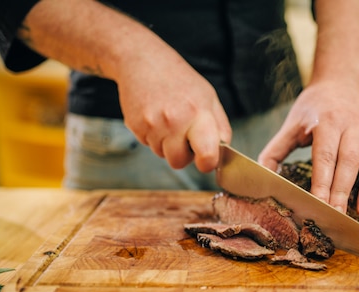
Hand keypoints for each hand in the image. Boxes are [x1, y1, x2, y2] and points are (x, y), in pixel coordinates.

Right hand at [116, 43, 231, 172]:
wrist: (143, 61)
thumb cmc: (180, 80)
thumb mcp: (209, 97)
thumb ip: (220, 127)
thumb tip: (223, 154)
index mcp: (199, 113)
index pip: (207, 155)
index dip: (207, 163)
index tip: (206, 160)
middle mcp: (175, 120)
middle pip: (179, 162)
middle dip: (183, 156)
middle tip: (185, 137)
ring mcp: (153, 124)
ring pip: (162, 155)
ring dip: (167, 144)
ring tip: (168, 120)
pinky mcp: (135, 126)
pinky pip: (148, 145)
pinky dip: (153, 136)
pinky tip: (155, 116)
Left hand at [258, 80, 358, 217]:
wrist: (340, 81)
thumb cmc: (312, 108)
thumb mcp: (291, 124)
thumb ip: (275, 150)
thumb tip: (260, 177)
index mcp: (325, 122)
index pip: (324, 156)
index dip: (322, 181)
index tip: (318, 204)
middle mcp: (351, 125)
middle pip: (348, 162)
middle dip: (343, 190)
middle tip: (337, 216)